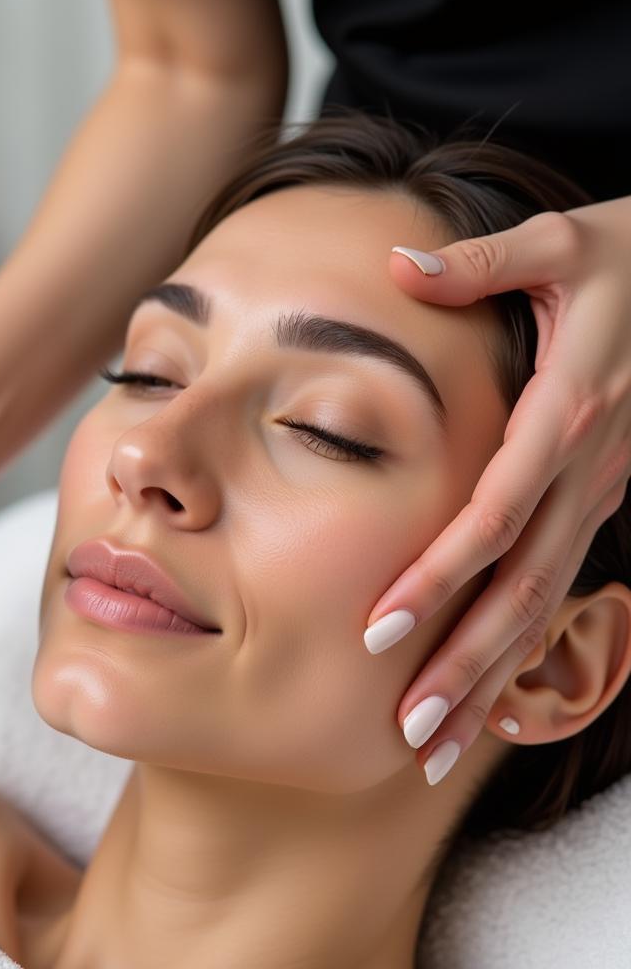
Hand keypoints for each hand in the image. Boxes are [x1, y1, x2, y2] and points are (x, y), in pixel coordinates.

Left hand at [369, 196, 630, 783]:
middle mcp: (585, 470)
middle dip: (466, 661)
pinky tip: (487, 691)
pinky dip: (524, 644)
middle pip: (522, 586)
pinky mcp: (598, 496)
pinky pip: (557, 583)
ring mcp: (598, 491)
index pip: (495, 514)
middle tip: (410, 730)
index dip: (440, 575)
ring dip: (493, 675)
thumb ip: (480, 264)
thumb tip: (397, 267)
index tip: (382, 629)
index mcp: (565, 414)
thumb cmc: (630, 256)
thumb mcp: (559, 245)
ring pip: (545, 602)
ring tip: (437, 742)